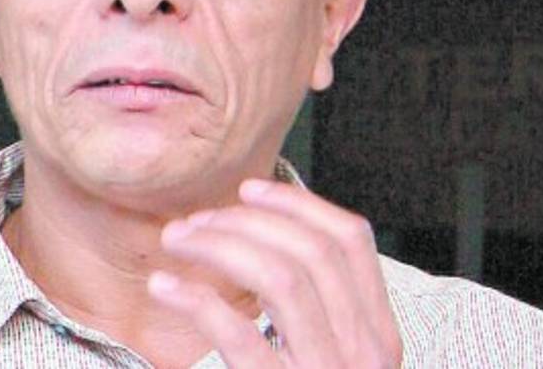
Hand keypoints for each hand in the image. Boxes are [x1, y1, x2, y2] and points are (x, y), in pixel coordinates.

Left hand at [147, 179, 401, 368]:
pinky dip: (196, 300)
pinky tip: (165, 288)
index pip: (353, 243)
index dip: (299, 205)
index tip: (250, 191)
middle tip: (194, 223)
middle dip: (245, 221)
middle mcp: (363, 355)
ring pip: (281, 277)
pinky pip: (241, 336)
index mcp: (377, 336)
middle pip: (311, 251)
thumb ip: (318, 312)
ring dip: (220, 247)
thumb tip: (262, 236)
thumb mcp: (333, 360)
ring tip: (177, 245)